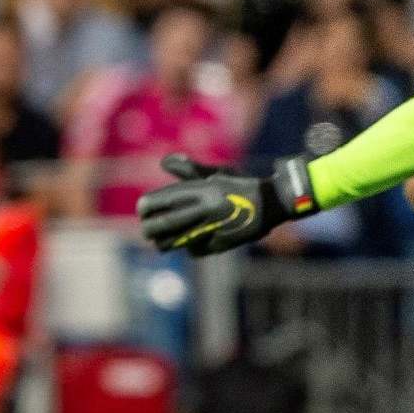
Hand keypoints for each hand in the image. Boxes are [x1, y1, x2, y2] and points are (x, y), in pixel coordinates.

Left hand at [137, 152, 318, 256]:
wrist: (271, 204)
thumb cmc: (239, 185)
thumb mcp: (215, 173)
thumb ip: (188, 169)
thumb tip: (163, 162)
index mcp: (200, 190)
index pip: (162, 201)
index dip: (147, 207)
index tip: (142, 209)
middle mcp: (203, 210)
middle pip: (162, 225)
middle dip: (150, 228)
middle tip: (147, 228)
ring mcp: (210, 229)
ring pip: (173, 242)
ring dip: (163, 242)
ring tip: (159, 240)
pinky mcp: (218, 245)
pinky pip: (193, 250)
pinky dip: (188, 247)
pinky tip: (189, 242)